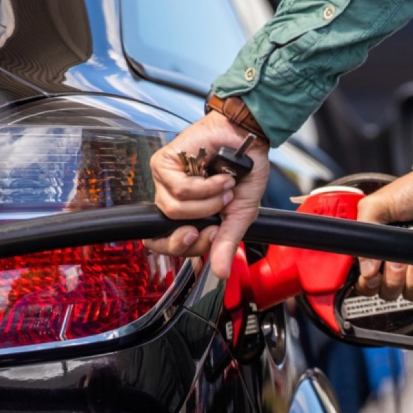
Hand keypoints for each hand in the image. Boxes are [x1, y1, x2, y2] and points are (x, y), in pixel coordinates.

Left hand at [144, 111, 269, 278]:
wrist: (249, 140)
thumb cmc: (244, 172)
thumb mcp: (239, 216)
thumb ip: (226, 243)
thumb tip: (221, 273)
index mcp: (186, 215)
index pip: (167, 244)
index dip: (183, 248)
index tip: (209, 238)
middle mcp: (172, 200)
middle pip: (165, 233)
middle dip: (194, 233)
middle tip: (215, 225)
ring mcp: (165, 182)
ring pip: (174, 211)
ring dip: (207, 203)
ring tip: (223, 188)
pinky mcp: (164, 164)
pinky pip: (179, 189)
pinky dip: (204, 187)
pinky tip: (217, 177)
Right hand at [356, 172, 412, 300]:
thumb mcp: (376, 206)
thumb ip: (364, 235)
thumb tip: (365, 268)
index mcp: (375, 247)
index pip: (365, 279)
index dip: (368, 283)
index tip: (373, 277)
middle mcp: (393, 259)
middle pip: (387, 290)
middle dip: (393, 279)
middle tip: (398, 262)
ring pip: (409, 292)